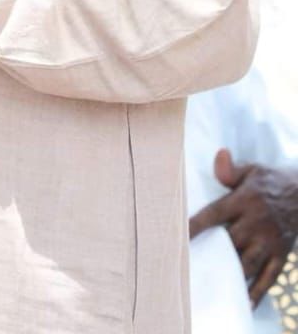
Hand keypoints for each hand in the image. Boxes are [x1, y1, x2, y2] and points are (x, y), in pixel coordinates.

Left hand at [189, 147, 297, 306]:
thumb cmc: (270, 181)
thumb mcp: (252, 169)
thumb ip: (231, 170)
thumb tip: (218, 156)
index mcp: (245, 200)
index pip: (215, 213)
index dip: (196, 226)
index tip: (179, 236)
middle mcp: (256, 223)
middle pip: (230, 243)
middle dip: (212, 255)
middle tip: (191, 268)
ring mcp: (270, 242)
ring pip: (247, 264)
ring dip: (230, 276)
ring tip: (212, 287)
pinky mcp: (281, 255)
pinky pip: (268, 278)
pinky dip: (256, 293)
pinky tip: (244, 303)